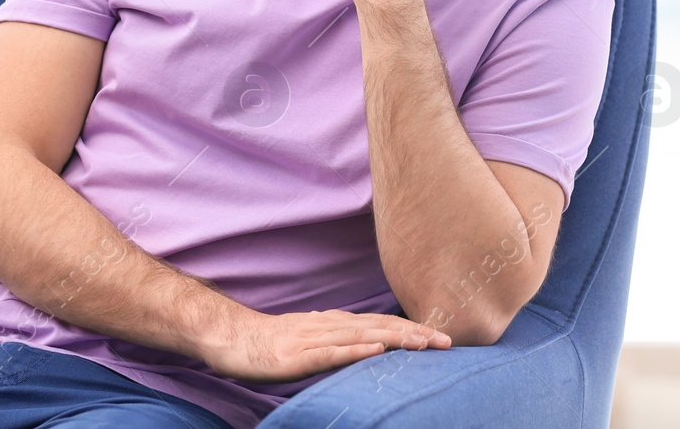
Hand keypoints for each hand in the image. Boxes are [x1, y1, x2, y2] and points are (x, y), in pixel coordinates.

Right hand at [198, 306, 451, 383]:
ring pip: (361, 337)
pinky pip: (330, 353)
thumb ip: (338, 340)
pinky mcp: (297, 356)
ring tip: (423, 344)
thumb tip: (365, 345)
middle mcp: (331, 326)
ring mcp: (314, 339)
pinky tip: (376, 351)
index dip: (412, 330)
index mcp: (336, 324)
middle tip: (447, 342)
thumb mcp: (311, 340)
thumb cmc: (272, 342)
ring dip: (395, 339)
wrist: (232, 338)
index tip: (441, 338)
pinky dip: (355, 351)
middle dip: (415, 334)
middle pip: (380, 328)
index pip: (382, 325)